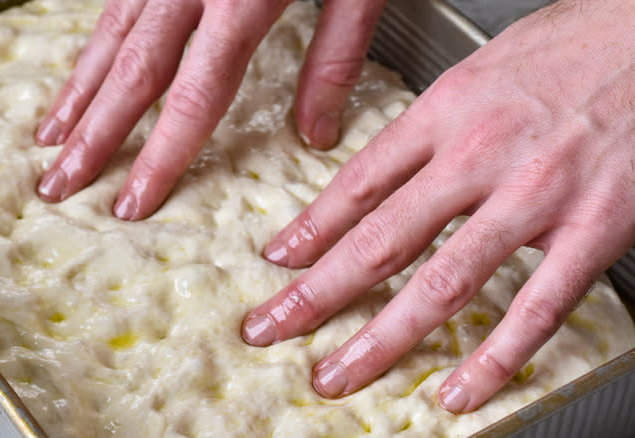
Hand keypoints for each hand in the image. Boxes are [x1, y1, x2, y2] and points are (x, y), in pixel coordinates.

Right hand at [35, 0, 385, 219]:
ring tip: (48, 139)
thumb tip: (315, 135)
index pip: (193, 95)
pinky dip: (93, 44)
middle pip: (133, 72)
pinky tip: (80, 71)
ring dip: (77, 92)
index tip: (131, 201)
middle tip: (58, 186)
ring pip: (110, 35)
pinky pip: (117, 2)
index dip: (160, 154)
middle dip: (94, 135)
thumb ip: (336, 57)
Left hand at [242, 0, 634, 412]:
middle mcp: (478, 156)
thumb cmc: (573, 46)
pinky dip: (495, 358)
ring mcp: (534, 197)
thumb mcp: (478, 70)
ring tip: (340, 373)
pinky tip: (460, 389)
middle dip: (315, 295)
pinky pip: (536, 308)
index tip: (279, 264)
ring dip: (381, 339)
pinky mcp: (593, 229)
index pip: (357, 186)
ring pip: (441, 284)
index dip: (309, 232)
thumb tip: (382, 173)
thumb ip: (429, 127)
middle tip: (272, 329)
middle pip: (379, 242)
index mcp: (445, 112)